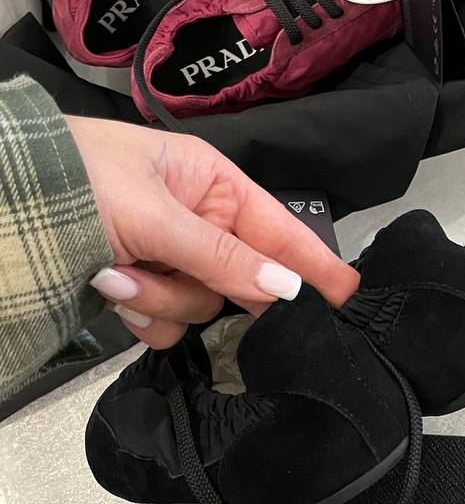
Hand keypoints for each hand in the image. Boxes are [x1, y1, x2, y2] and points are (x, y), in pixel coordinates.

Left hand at [68, 116, 358, 348]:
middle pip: (240, 278)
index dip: (314, 263)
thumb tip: (285, 287)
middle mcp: (196, 220)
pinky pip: (165, 322)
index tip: (351, 297)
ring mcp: (166, 257)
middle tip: (165, 272)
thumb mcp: (152, 214)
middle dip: (201, 283)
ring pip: (200, 307)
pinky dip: (137, 312)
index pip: (278, 228)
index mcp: (210, 182)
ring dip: (157, 298)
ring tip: (113, 272)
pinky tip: (107, 287)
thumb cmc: (73, 181)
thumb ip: (221, 256)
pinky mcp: (138, 287)